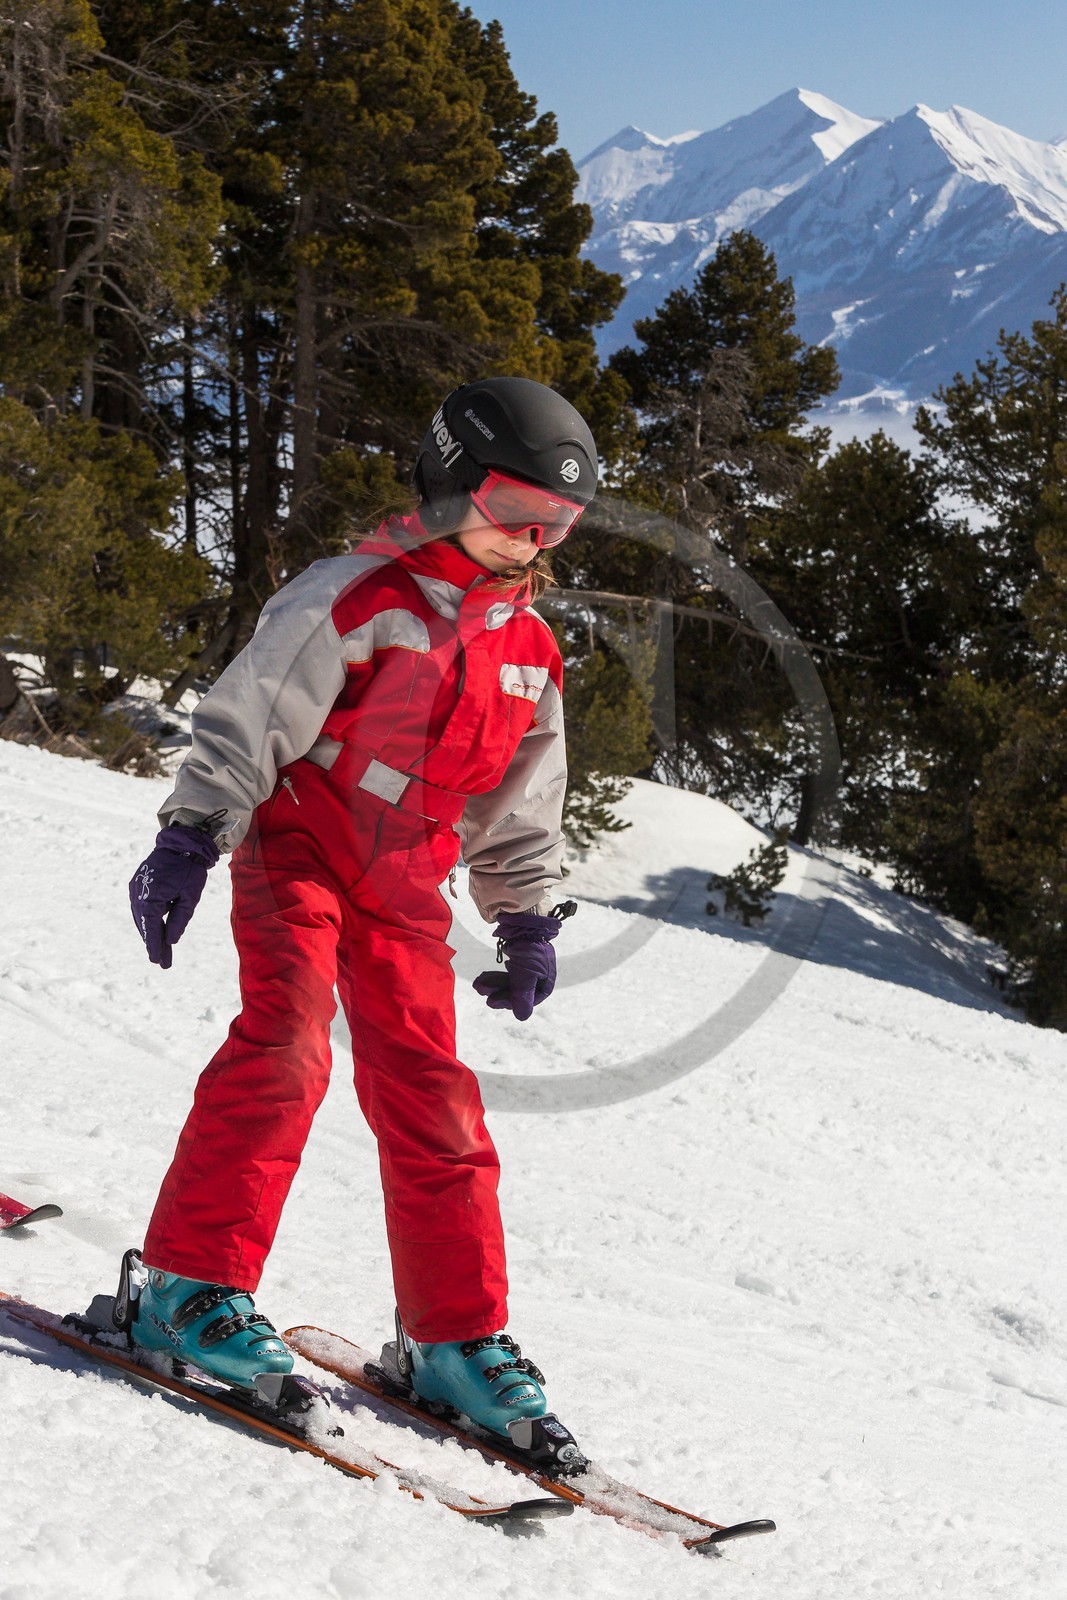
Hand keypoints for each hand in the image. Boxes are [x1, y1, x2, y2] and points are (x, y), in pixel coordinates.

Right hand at [129, 825, 219, 968]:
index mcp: (151, 897)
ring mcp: (135, 888)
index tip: (158, 961)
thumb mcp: (190, 897)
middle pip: (145, 924)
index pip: (151, 928)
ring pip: (141, 916)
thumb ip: (179, 920)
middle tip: (162, 961)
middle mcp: (138, 894)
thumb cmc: (190, 868)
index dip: (155, 946)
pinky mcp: (137, 884)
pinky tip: (155, 929)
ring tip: (160, 950)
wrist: (182, 842)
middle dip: (154, 942)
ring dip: (150, 931)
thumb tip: (171, 940)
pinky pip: (141, 906)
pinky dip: (148, 919)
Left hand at [472, 904, 574, 1021]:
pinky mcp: (520, 956)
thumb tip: (521, 1017)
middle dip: (497, 991)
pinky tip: (484, 976)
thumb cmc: (528, 947)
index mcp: (546, 980)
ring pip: (510, 980)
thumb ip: (522, 995)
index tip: (492, 1002)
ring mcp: (530, 965)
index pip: (529, 999)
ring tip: (477, 983)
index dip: (510, 1002)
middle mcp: (540, 974)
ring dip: (493, 983)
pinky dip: (496, 975)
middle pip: (518, 990)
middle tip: (480, 990)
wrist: (524, 918)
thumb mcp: (525, 973)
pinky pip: (508, 971)